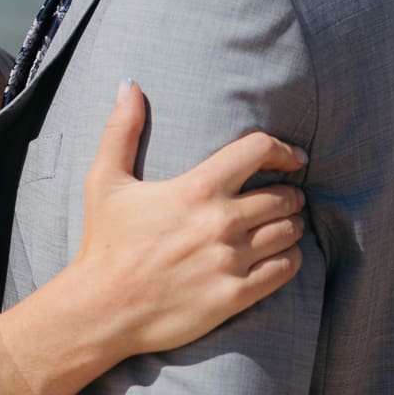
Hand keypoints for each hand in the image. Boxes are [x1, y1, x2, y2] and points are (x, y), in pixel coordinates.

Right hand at [75, 80, 307, 357]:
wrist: (101, 309)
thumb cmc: (105, 243)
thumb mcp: (105, 180)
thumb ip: (121, 129)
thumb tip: (129, 85)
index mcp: (197, 188)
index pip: (259, 150)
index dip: (283, 149)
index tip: (292, 158)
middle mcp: (220, 222)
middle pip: (283, 196)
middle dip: (289, 193)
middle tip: (285, 197)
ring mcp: (230, 261)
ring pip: (289, 232)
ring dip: (291, 226)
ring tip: (283, 225)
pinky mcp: (235, 296)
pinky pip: (285, 270)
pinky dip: (290, 259)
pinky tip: (280, 256)